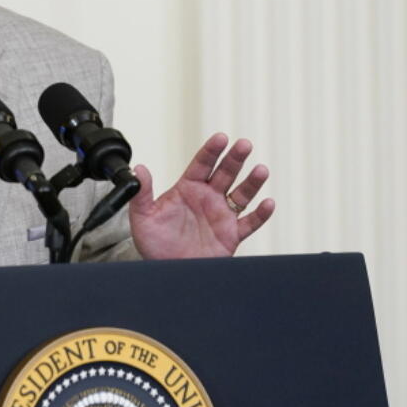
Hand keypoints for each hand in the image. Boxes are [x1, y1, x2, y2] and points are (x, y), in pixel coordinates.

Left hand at [128, 133, 273, 258]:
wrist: (166, 269)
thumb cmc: (154, 242)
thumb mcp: (142, 216)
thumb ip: (143, 192)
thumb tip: (139, 169)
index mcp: (187, 189)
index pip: (201, 164)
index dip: (211, 151)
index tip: (221, 138)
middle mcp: (207, 199)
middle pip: (225, 174)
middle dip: (235, 159)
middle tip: (244, 145)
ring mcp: (221, 216)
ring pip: (241, 195)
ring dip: (252, 183)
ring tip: (261, 170)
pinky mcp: (231, 235)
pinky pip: (249, 223)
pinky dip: (260, 214)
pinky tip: (268, 203)